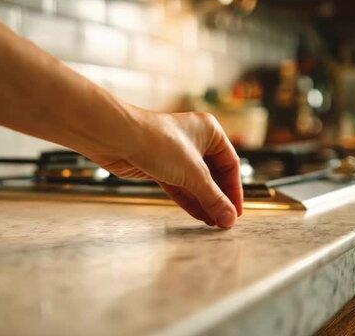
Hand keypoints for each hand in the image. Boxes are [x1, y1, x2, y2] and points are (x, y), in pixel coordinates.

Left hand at [89, 107, 242, 227]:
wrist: (118, 138)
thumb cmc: (157, 142)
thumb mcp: (193, 173)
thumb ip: (213, 197)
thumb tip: (229, 218)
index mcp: (210, 131)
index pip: (230, 164)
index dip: (234, 190)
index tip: (236, 212)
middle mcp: (195, 139)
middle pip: (214, 174)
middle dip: (218, 198)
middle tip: (225, 220)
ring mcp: (176, 153)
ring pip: (196, 182)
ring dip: (204, 201)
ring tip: (213, 222)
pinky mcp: (160, 165)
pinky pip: (180, 186)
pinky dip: (189, 199)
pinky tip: (198, 215)